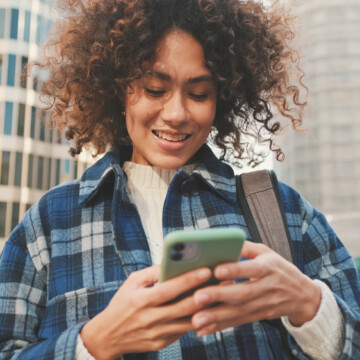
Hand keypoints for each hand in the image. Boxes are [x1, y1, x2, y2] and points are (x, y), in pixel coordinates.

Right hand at [81, 265, 211, 359]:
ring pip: (187, 322)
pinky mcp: (161, 343)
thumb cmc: (122, 303)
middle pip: (183, 307)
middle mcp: (150, 319)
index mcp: (141, 300)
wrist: (108, 335)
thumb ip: (152, 272)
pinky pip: (183, 331)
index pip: (169, 289)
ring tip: (221, 295)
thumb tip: (173, 262)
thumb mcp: (132, 282)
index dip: (188, 280)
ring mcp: (156, 334)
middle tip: (223, 283)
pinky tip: (209, 309)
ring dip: (206, 309)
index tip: (206, 270)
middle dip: (205, 294)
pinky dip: (197, 320)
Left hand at [191, 241, 321, 335]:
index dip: (235, 270)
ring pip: (238, 312)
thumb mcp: (266, 252)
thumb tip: (225, 242)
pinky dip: (220, 327)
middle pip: (242, 293)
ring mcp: (262, 305)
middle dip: (219, 296)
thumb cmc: (278, 268)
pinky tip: (203, 329)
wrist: (302, 295)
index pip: (251, 269)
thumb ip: (246, 248)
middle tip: (198, 297)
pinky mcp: (258, 316)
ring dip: (216, 317)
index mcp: (268, 268)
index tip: (216, 270)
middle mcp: (266, 288)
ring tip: (196, 319)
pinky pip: (238, 322)